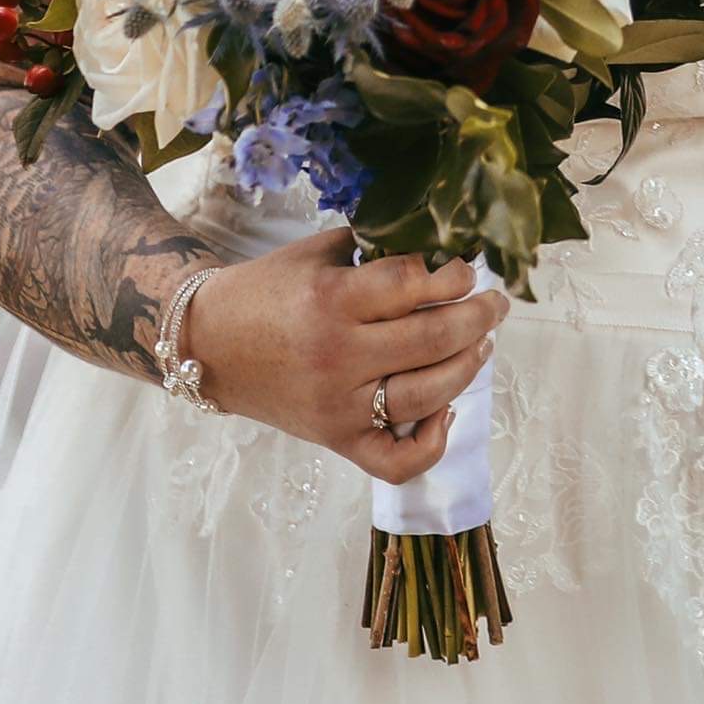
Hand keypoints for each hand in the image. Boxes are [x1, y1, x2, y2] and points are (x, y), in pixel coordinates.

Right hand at [181, 230, 509, 486]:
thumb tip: (443, 243)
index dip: (454, 274)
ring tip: (480, 344)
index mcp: (331, 299)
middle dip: (480, 316)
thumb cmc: (267, 292)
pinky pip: (397, 461)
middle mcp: (338, 355)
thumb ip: (376, 247)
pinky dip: (432, 442)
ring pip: (428, 394)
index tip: (468, 270)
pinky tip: (445, 411)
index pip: (414, 284)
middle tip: (496, 304)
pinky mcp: (336, 439)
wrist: (207, 344)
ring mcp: (338, 404)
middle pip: (433, 338)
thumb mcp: (317, 254)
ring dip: (469, 367)